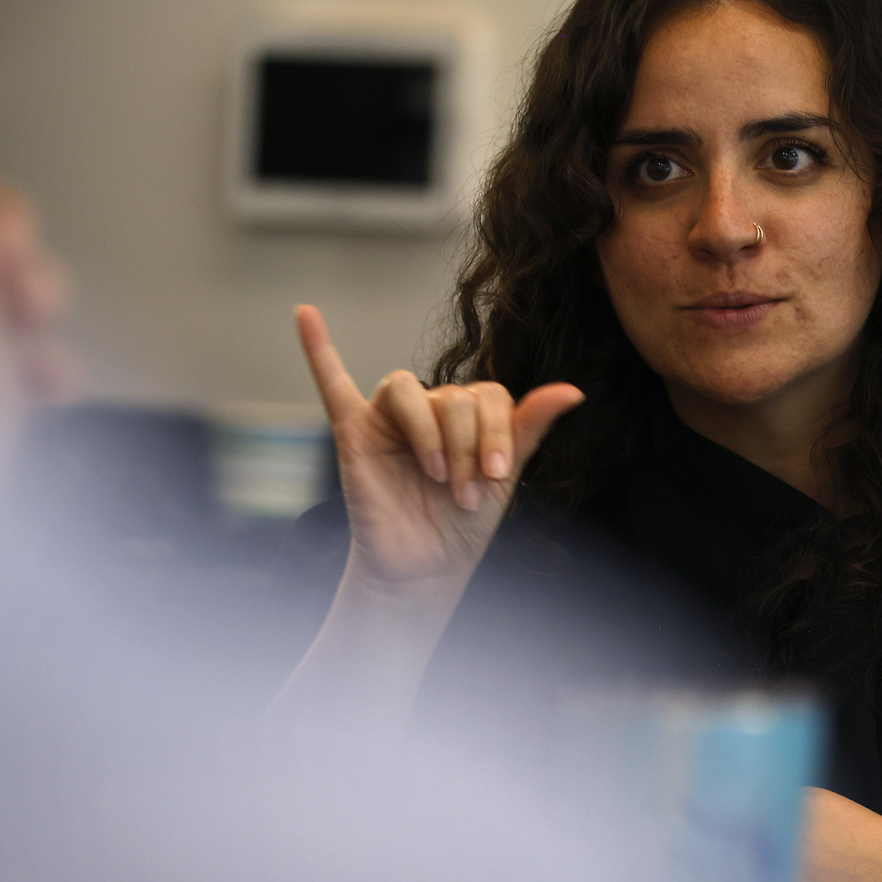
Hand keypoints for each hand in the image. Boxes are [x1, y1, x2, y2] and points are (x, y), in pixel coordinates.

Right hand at [294, 304, 582, 590]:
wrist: (425, 568)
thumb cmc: (463, 524)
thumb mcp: (504, 478)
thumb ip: (529, 427)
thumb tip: (574, 389)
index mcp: (470, 412)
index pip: (489, 394)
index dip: (496, 432)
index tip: (496, 476)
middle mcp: (430, 406)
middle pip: (451, 396)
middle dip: (466, 446)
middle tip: (463, 492)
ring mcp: (390, 417)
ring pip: (406, 388)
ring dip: (428, 434)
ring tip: (434, 476)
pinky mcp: (354, 432)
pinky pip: (331, 383)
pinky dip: (318, 349)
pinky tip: (306, 313)